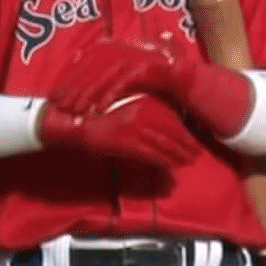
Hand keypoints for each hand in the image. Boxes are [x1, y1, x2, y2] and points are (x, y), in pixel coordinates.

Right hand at [38, 93, 201, 166]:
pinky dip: (163, 160)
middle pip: (172, 129)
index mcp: (140, 99)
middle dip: (186, 144)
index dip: (183, 130)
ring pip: (164, 142)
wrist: (68, 120)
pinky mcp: (126, 140)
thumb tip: (156, 131)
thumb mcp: (119, 108)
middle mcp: (141, 109)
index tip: (192, 139)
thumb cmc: (91, 114)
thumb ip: (139, 114)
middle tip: (197, 154)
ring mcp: (134, 125)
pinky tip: (171, 166)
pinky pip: (150, 153)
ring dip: (179, 154)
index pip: (170, 116)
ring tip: (189, 162)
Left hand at [50, 37, 253, 139]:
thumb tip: (76, 63)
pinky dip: (110, 96)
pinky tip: (99, 109)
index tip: (55, 96)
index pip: (84, 61)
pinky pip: (122, 83)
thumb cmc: (149, 76)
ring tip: (76, 111)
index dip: (68, 78)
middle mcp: (120, 48)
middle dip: (73, 88)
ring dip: (88, 95)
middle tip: (59, 106)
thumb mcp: (122, 74)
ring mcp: (133, 57)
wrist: (181, 76)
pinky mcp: (145, 68)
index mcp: (112, 47)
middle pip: (89, 69)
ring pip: (103, 77)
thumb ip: (102, 72)